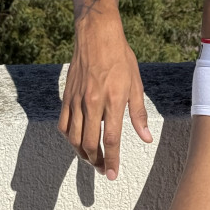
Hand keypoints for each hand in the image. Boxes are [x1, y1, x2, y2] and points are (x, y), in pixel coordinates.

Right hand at [58, 28, 152, 179]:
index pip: (110, 139)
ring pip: (72, 137)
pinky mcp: (67, 96)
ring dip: (81, 153)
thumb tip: (146, 137)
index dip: (111, 160)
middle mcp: (92, 103)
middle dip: (95, 161)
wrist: (96, 35)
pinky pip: (63, 124)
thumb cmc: (120, 57)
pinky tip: (76, 141)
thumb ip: (138, 113)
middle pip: (88, 143)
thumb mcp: (136, 83)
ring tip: (91, 159)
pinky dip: (68, 137)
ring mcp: (76, 100)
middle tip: (102, 170)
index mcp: (112, 100)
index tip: (111, 174)